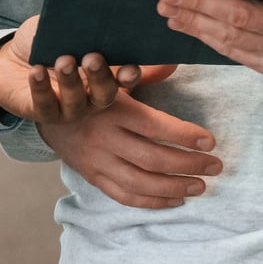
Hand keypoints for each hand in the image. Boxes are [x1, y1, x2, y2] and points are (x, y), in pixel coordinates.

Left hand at [0, 13, 138, 123]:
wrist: (9, 58)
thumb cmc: (43, 42)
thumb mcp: (62, 27)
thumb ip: (78, 23)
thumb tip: (91, 9)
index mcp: (103, 73)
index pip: (124, 78)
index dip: (130, 75)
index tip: (129, 67)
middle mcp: (90, 95)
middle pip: (104, 94)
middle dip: (100, 77)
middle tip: (92, 58)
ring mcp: (67, 108)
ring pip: (76, 103)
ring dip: (71, 82)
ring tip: (63, 61)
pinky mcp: (42, 112)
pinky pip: (45, 105)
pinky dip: (41, 88)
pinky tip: (35, 71)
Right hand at [39, 74, 220, 209]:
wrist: (46, 109)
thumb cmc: (87, 89)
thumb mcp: (111, 75)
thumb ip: (144, 73)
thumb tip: (175, 62)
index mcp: (112, 109)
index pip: (155, 126)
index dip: (185, 135)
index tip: (211, 141)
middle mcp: (104, 137)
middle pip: (152, 158)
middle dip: (189, 164)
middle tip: (216, 166)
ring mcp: (96, 161)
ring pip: (140, 182)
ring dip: (174, 187)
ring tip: (201, 186)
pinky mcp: (92, 176)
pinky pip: (123, 196)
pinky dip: (151, 202)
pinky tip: (175, 199)